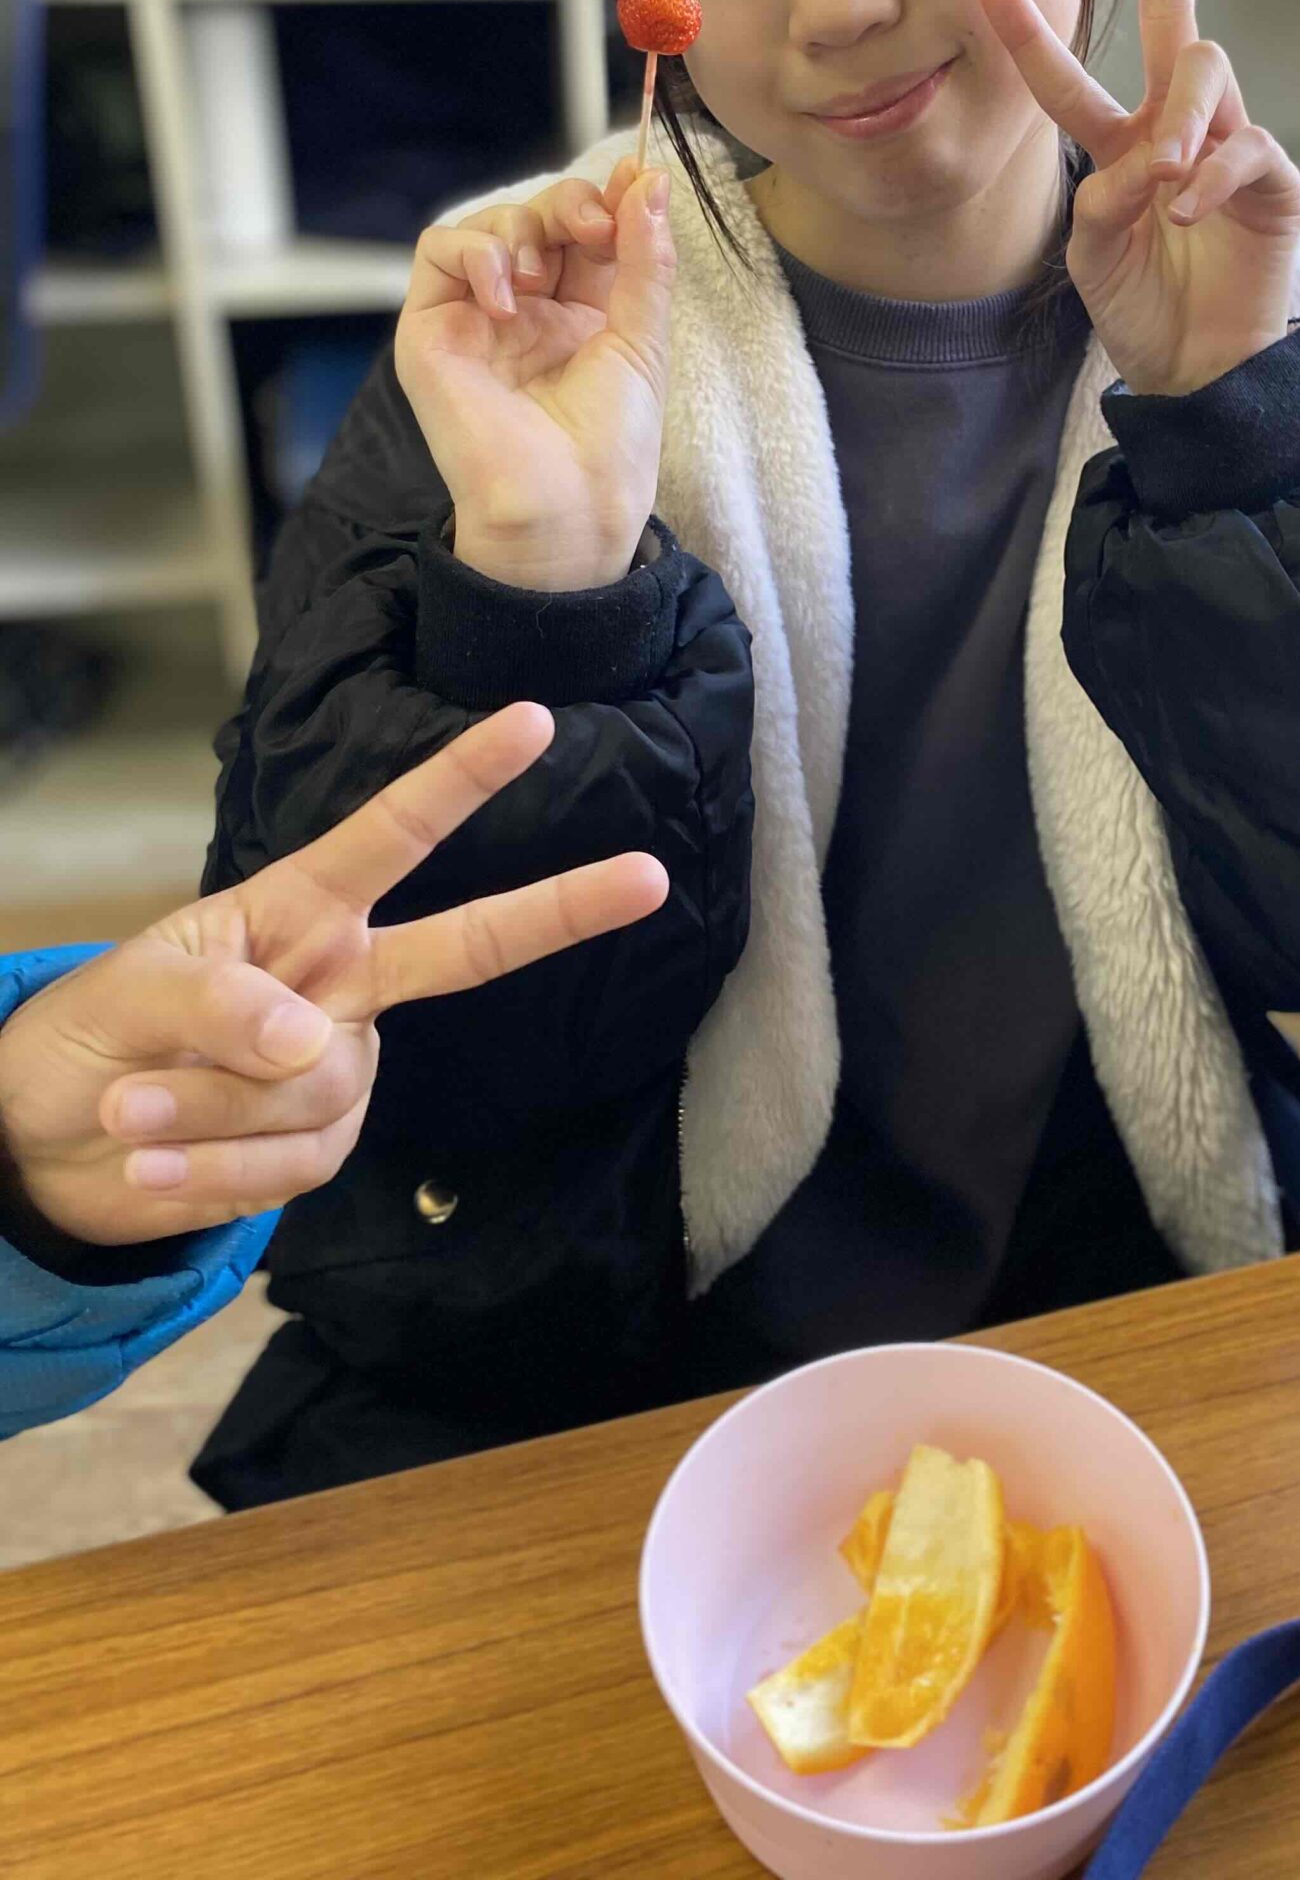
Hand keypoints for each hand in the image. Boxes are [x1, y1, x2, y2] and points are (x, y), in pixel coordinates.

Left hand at [0, 704, 665, 1247]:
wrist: (52, 1139)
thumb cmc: (96, 1029)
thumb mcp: (136, 992)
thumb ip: (222, 1004)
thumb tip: (318, 1045)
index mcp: (300, 912)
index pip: (391, 837)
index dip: (462, 779)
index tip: (533, 720)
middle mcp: (342, 984)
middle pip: (465, 947)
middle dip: (559, 909)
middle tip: (646, 874)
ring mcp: (342, 1070)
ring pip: (314, 1092)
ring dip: (202, 1106)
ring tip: (130, 1103)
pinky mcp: (321, 1149)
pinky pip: (285, 1170)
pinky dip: (205, 1172)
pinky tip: (150, 1161)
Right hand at [395, 162, 673, 590]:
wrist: (567, 507)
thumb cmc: (609, 443)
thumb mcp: (641, 338)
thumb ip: (644, 259)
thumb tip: (649, 179)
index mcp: (584, 313)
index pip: (588, 231)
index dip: (610, 198)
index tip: (638, 177)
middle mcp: (530, 310)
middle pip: (539, 217)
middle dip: (570, 206)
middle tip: (595, 227)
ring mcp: (479, 316)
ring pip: (488, 225)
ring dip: (521, 229)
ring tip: (539, 280)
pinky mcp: (433, 329)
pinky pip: (438, 252)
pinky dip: (474, 254)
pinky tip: (506, 298)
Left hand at [979, 0, 1299, 398]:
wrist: (1197, 369)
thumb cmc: (1142, 306)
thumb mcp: (1093, 252)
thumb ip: (1101, 201)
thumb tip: (1138, 167)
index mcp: (1122, 139)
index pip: (1072, 71)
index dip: (1031, 26)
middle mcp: (1178, 126)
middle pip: (1175, 12)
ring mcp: (1231, 146)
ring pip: (1207, 71)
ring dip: (1180, 118)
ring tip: (1164, 177)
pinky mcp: (1275, 185)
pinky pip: (1248, 151)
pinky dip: (1214, 177)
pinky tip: (1189, 210)